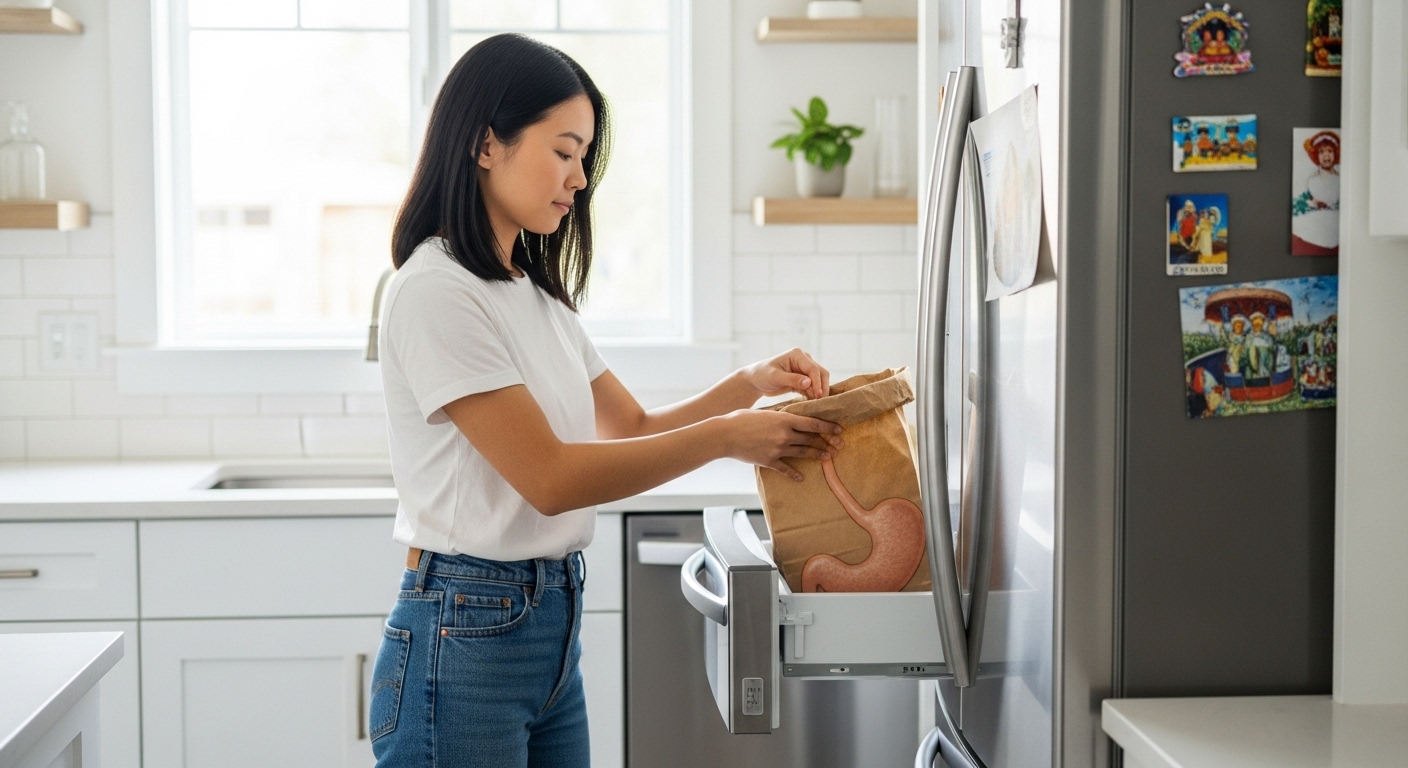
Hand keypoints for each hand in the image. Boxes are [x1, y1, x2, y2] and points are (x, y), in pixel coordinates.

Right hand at [717, 409, 843, 481]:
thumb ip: (780, 416)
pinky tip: (801, 477)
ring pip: (803, 453)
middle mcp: (784, 435)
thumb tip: (792, 417)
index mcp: (784, 419)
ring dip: (817, 455)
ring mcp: (778, 449)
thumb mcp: (765, 412)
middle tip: (839, 446)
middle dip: (827, 443)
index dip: (828, 427)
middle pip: (811, 439)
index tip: (839, 430)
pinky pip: (786, 469)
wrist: (725, 434)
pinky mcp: (769, 461)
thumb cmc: (742, 419)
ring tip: (828, 457)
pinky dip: (794, 474)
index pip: (812, 424)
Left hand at [741, 348, 830, 400]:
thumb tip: (808, 382)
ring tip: (816, 404)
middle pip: (821, 373)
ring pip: (819, 380)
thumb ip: (792, 379)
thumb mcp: (775, 377)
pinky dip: (813, 394)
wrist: (755, 381)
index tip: (818, 396)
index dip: (817, 382)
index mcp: (797, 355)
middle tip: (821, 402)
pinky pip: (813, 387)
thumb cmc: (762, 375)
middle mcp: (804, 360)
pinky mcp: (803, 379)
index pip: (813, 369)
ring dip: (819, 392)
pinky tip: (811, 403)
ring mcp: (804, 369)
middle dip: (822, 387)